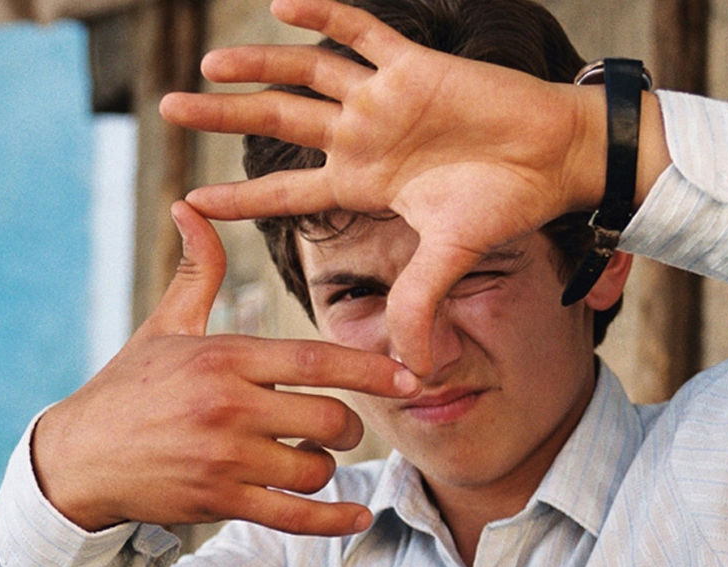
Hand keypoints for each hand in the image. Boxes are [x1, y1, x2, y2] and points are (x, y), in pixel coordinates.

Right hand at [33, 201, 417, 535]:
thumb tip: (190, 206)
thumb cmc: (127, 387)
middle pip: (329, 419)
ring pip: (314, 469)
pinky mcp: (218, 501)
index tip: (408, 376)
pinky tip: (357, 515)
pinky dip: (333, 521)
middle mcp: (228, 406)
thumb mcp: (163, 326)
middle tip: (343, 426)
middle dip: (350, 425)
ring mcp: (224, 458)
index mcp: (224, 357)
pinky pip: (293, 517)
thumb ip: (197, 271)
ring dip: (326, 468)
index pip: (316, 359)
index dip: (371, 368)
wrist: (77, 457)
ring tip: (310, 460)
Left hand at [159, 0, 618, 374]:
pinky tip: (282, 4)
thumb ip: (420, 303)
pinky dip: (324, 15)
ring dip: (259, 66)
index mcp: (361, 183)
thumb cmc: (507, 203)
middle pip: (276, 122)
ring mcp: (384, 98)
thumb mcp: (450, 258)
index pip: (284, 194)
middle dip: (223, 116)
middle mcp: (363, 137)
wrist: (557, 157)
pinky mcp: (414, 63)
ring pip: (307, 73)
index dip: (237, 199)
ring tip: (209, 64)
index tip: (187, 203)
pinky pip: (361, 30)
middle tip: (170, 108)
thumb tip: (414, 369)